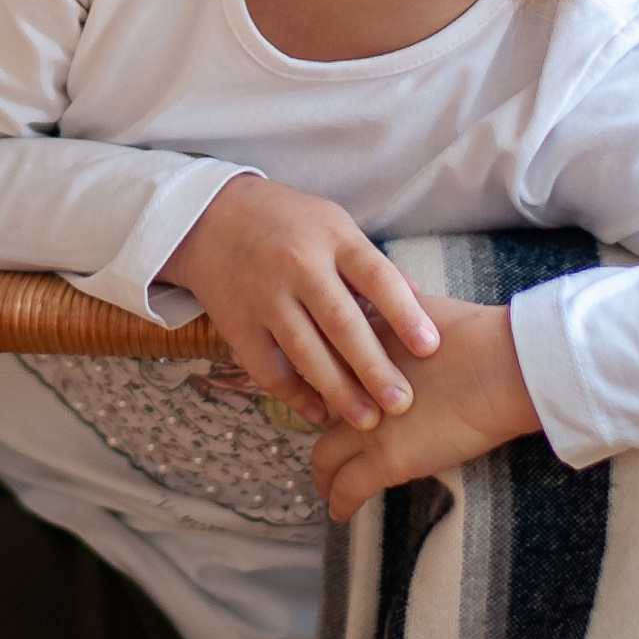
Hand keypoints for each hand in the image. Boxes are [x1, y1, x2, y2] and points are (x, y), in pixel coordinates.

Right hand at [159, 177, 440, 432]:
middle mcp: (298, 266)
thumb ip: (372, 265)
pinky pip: (266, 366)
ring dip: (338, 390)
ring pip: (304, 350)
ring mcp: (264, 296)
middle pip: (341, 322)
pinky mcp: (236, 322)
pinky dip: (293, 393)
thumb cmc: (287, 222)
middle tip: (402, 403)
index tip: (430, 348)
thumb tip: (418, 300)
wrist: (208, 217)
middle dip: (373, 367)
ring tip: (367, 420)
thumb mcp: (334, 224)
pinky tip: (318, 414)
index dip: (404, 313)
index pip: (375, 277)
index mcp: (332, 238)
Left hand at [311, 296, 540, 523]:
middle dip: (317, 426)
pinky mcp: (386, 460)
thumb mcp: (420, 311)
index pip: (326, 369)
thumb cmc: (476, 335)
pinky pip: (349, 488)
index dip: (326, 384)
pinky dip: (340, 501)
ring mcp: (366, 425)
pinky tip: (339, 512)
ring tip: (324, 481)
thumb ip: (395, 316)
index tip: (329, 394)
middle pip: (320, 412)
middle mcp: (352, 388)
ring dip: (324, 471)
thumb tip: (392, 312)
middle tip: (322, 438)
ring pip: (326, 455)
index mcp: (360, 348)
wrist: (500, 366)